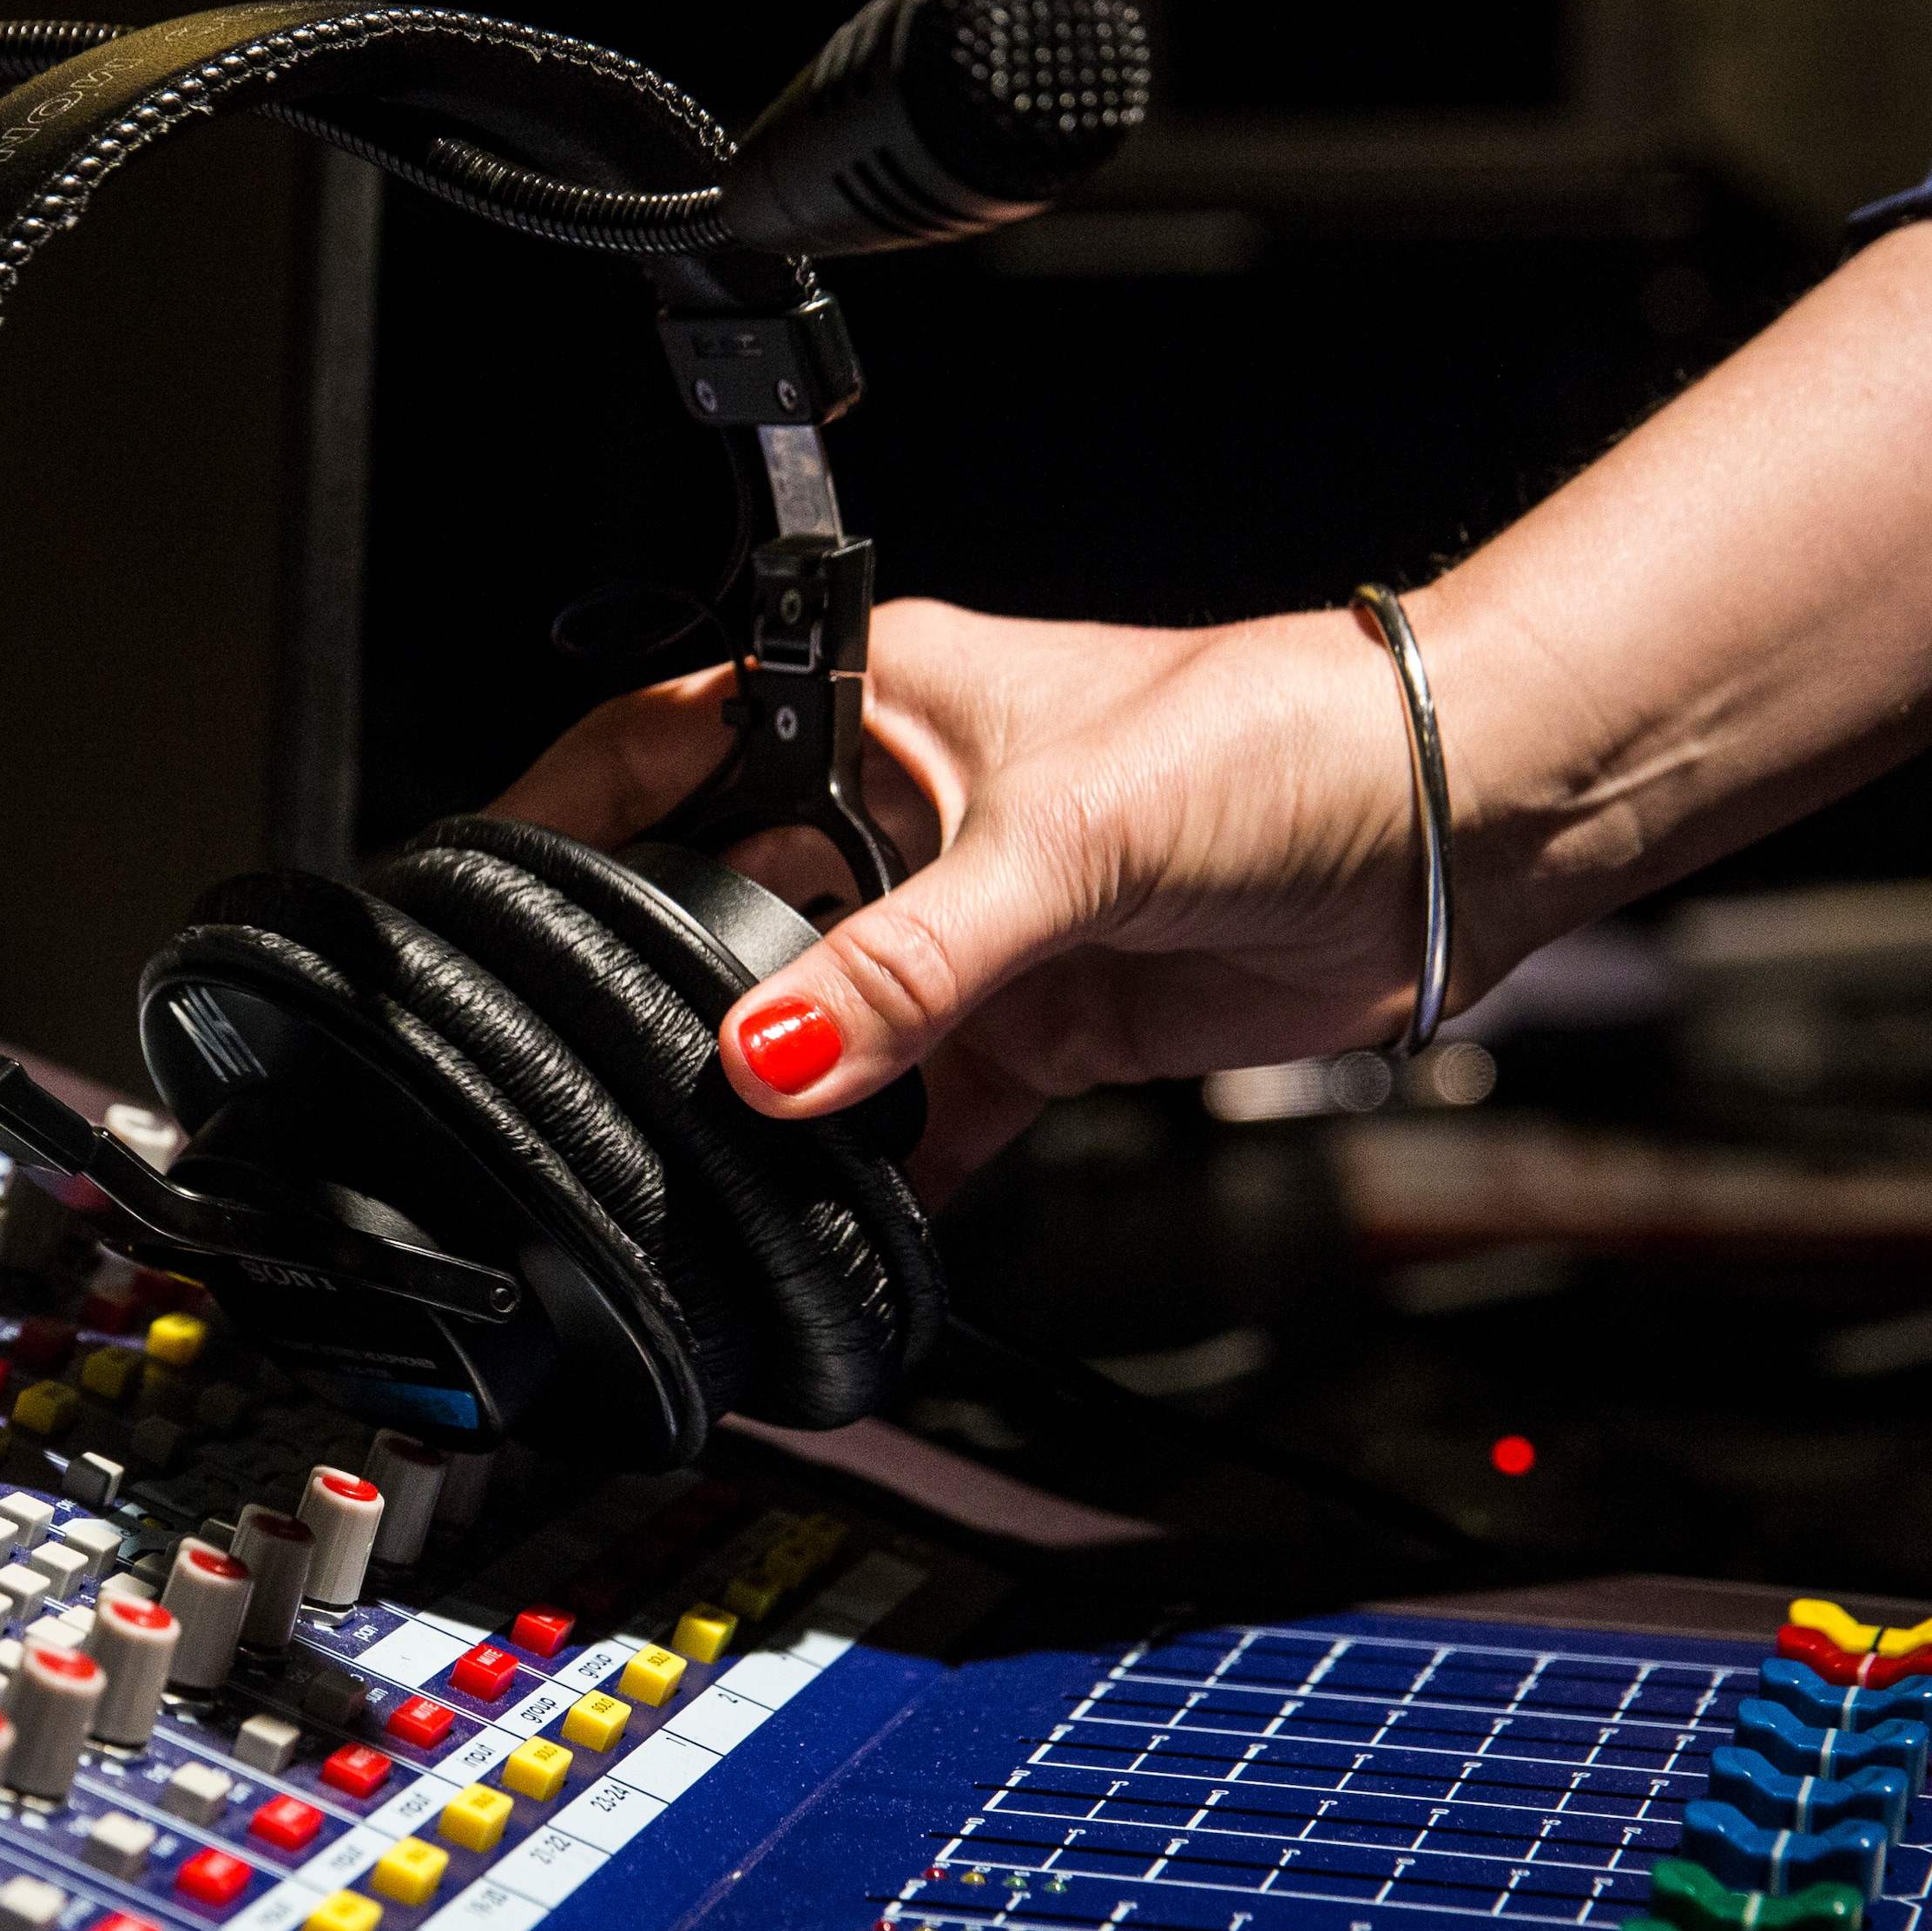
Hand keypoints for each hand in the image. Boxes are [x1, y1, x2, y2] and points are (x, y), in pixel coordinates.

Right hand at [487, 221, 1931, 1203]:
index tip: (470, 896)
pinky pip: (912, 1114)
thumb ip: (907, 964)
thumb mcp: (1071, 841)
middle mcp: (893, 806)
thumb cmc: (1287, 735)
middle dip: (662, 991)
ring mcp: (957, 921)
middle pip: (718, 902)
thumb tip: (764, 1061)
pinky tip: (829, 1230)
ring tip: (699, 1170)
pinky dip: (875, 1176)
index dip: (553, 814)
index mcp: (871, 701)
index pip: (655, 743)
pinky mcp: (1026, 1020)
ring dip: (773, 1100)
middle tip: (589, 1076)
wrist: (1461, 825)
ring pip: (811, 1024)